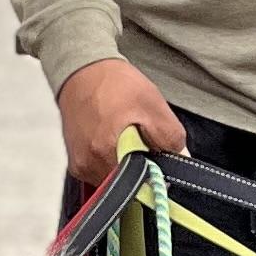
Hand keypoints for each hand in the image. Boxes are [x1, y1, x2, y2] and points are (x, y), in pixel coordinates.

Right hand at [56, 59, 187, 192]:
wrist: (82, 69)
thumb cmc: (116, 84)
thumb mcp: (153, 105)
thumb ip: (171, 138)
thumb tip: (180, 161)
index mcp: (106, 152)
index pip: (140, 186)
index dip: (154, 174)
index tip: (158, 159)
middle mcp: (88, 165)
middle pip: (126, 185)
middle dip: (140, 167)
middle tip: (142, 141)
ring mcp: (79, 166)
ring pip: (113, 180)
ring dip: (125, 165)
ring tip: (125, 136)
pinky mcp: (75, 163)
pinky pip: (101, 173)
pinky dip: (111, 161)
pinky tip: (112, 139)